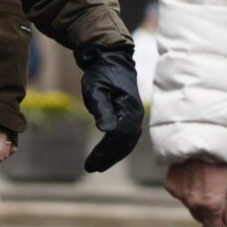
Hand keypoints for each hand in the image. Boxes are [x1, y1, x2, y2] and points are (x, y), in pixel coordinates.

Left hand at [76, 43, 145, 173]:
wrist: (111, 58)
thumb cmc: (101, 73)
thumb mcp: (95, 89)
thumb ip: (101, 109)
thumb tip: (106, 130)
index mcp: (128, 109)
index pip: (118, 138)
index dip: (105, 153)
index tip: (90, 164)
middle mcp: (135, 115)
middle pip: (124, 143)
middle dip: (108, 158)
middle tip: (91, 168)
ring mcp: (135, 115)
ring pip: (127, 142)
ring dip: (112, 156)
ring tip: (97, 166)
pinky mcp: (131, 114)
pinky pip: (127, 137)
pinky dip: (117, 148)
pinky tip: (106, 154)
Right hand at [167, 157, 226, 226]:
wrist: (201, 141)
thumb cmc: (220, 162)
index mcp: (212, 207)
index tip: (219, 225)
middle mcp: (195, 204)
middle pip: (200, 217)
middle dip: (207, 210)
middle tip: (213, 191)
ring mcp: (181, 196)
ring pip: (189, 205)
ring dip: (195, 198)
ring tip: (202, 179)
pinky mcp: (171, 186)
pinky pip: (179, 193)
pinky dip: (184, 188)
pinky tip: (191, 175)